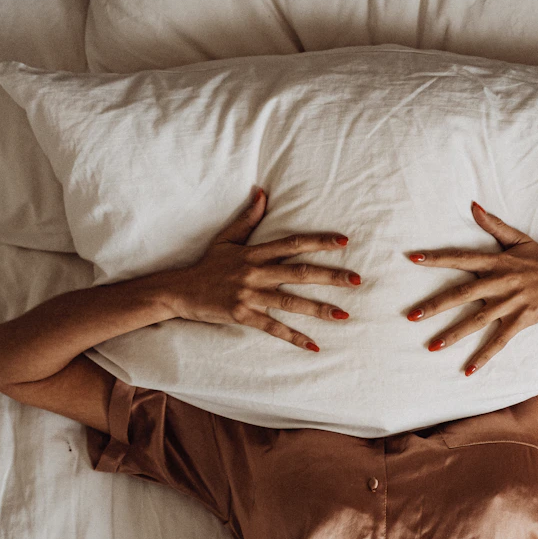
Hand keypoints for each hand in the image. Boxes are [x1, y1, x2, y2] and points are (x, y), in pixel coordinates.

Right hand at [164, 189, 360, 351]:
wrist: (180, 291)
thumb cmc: (207, 264)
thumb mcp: (226, 238)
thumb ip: (248, 218)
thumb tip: (262, 192)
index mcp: (254, 253)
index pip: (293, 243)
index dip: (319, 242)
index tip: (344, 242)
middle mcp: (255, 272)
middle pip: (299, 272)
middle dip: (330, 276)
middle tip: (357, 280)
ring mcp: (249, 294)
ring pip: (290, 302)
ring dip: (319, 309)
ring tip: (345, 315)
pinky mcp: (242, 315)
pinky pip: (273, 328)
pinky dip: (293, 337)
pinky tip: (314, 345)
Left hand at [405, 202, 537, 374]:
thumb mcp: (518, 239)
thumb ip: (493, 225)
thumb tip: (473, 205)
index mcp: (496, 262)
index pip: (460, 258)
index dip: (436, 258)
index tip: (413, 258)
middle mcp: (499, 283)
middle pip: (461, 294)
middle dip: (435, 305)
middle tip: (411, 315)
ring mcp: (510, 303)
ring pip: (476, 321)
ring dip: (453, 335)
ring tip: (431, 347)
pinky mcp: (521, 320)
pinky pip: (499, 342)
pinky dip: (484, 357)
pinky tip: (468, 371)